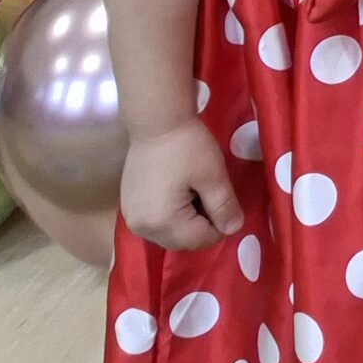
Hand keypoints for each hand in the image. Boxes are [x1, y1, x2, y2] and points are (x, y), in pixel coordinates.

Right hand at [119, 119, 242, 251]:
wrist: (156, 121)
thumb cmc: (188, 146)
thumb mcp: (213, 176)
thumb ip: (224, 207)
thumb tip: (233, 229)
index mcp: (162, 223)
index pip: (199, 240)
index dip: (220, 226)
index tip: (226, 204)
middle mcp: (141, 228)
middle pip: (182, 241)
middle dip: (202, 226)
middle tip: (210, 195)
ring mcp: (131, 218)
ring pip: (169, 234)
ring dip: (187, 222)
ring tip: (195, 192)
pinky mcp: (128, 206)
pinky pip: (156, 223)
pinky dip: (172, 215)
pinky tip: (179, 192)